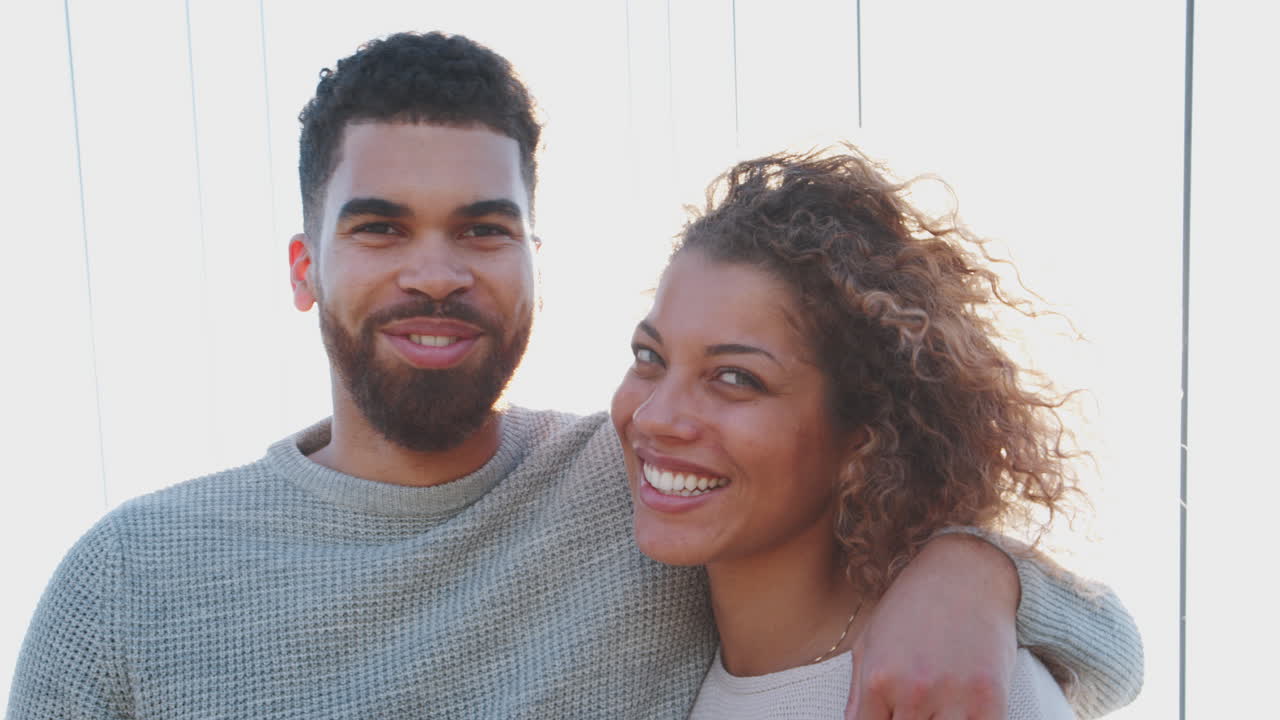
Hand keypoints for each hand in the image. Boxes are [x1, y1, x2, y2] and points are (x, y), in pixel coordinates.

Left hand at [845, 532, 1019, 719]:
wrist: (967, 573)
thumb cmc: (915, 603)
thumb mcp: (871, 640)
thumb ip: (858, 692)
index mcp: (879, 678)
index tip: (889, 715)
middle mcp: (914, 691)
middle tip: (915, 705)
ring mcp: (955, 698)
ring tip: (936, 704)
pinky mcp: (991, 700)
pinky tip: (960, 710)